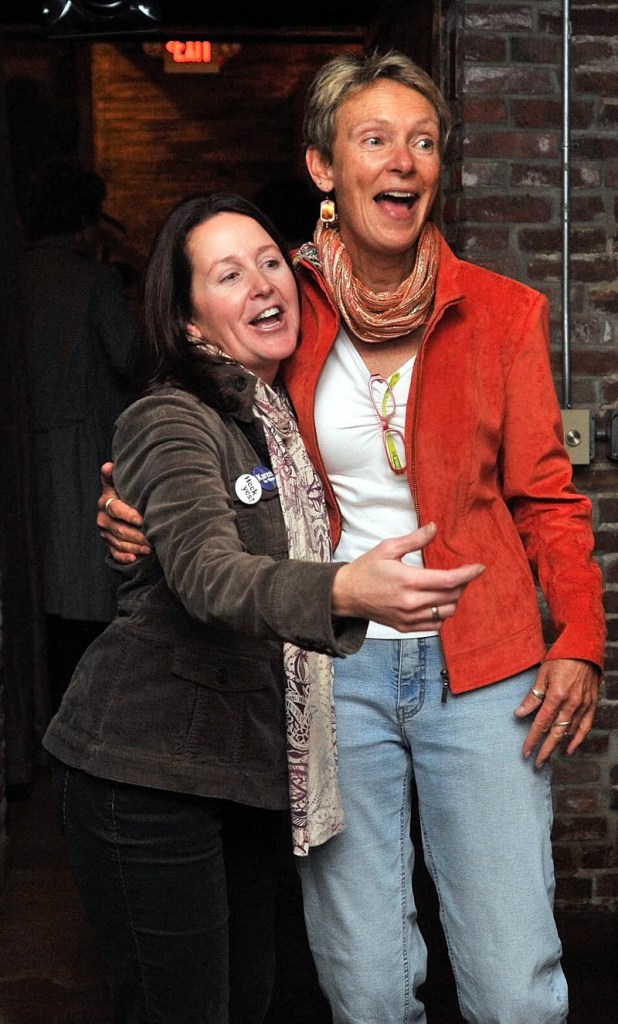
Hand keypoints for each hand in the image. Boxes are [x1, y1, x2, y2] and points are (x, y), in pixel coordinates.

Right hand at [96, 461, 150, 563]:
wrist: (127, 506)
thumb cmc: (129, 492)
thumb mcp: (122, 482)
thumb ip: (115, 476)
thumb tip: (108, 466)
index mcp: (106, 501)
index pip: (115, 508)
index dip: (127, 514)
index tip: (141, 519)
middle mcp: (103, 517)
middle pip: (118, 528)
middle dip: (136, 534)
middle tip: (152, 538)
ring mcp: (105, 532)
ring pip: (119, 542)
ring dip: (135, 546)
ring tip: (150, 547)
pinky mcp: (109, 544)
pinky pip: (115, 554)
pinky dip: (124, 557)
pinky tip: (135, 558)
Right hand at [331, 522, 484, 631]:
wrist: (347, 594)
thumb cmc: (366, 569)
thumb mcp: (388, 548)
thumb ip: (414, 539)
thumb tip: (434, 528)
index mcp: (408, 581)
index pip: (448, 580)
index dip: (468, 574)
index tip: (479, 567)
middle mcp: (410, 603)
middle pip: (451, 597)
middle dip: (463, 584)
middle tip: (464, 573)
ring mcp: (408, 618)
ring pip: (446, 612)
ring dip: (454, 599)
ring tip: (451, 587)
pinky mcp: (405, 627)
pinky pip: (435, 625)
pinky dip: (443, 614)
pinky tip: (439, 602)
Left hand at [515, 658, 600, 767]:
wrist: (585, 649)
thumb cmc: (561, 659)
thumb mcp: (542, 674)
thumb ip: (532, 696)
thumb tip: (519, 713)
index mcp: (557, 695)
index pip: (541, 724)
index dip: (532, 739)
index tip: (525, 752)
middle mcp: (571, 703)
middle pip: (556, 733)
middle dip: (544, 750)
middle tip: (536, 764)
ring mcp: (584, 705)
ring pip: (570, 732)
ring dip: (558, 746)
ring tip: (547, 756)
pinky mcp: (592, 705)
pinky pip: (586, 726)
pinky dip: (578, 739)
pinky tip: (570, 749)